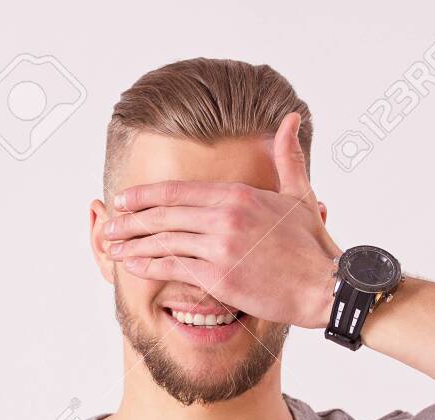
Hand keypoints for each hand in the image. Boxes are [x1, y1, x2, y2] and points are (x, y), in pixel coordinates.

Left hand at [103, 112, 341, 328]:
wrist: (325, 286)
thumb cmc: (312, 245)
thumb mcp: (299, 193)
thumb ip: (286, 156)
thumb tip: (290, 119)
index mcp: (238, 194)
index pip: (178, 191)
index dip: (145, 195)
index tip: (124, 199)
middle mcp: (225, 217)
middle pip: (164, 214)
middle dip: (130, 220)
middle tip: (109, 224)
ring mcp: (220, 247)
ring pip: (164, 241)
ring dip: (132, 244)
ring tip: (112, 247)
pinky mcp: (219, 278)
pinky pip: (174, 268)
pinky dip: (149, 266)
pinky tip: (133, 266)